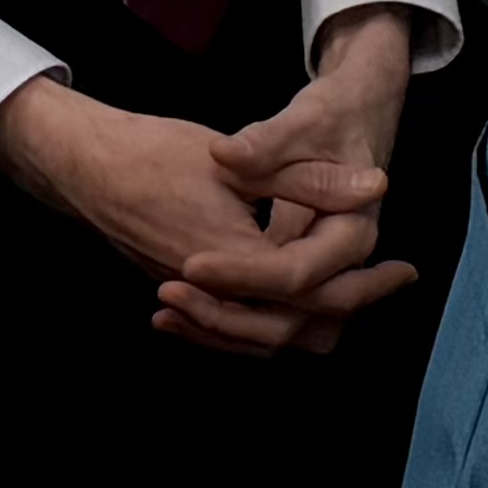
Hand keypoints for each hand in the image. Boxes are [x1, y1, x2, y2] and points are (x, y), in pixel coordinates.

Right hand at [0, 67, 415, 360]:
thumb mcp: (239, 159)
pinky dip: (267, 319)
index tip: (404, 271)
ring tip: (351, 295)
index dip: (366, 285)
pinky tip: (285, 299)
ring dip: (309, 317)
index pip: (314, 293)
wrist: (83, 165)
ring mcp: (191, 298)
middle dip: (346, 307)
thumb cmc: (154, 153)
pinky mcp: (177, 292)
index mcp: (236, 260)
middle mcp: (214, 293)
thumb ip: (309, 179)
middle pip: (294, 328)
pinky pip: (232, 325)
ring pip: (262, 334)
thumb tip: (376, 185)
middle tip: (389, 282)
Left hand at [157, 6, 429, 352]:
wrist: (355, 115)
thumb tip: (225, 154)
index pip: (295, 272)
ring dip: (222, 331)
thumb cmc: (331, 117)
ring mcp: (325, 281)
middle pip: (290, 320)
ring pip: (278, 333)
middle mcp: (344, 268)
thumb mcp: (303, 122)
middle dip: (227, 317)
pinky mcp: (301, 283)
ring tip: (165, 312)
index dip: (242, 273)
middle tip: (169, 294)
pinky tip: (174, 312)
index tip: (190, 264)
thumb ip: (266, 144)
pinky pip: (267, 320)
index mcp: (351, 233)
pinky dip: (223, 323)